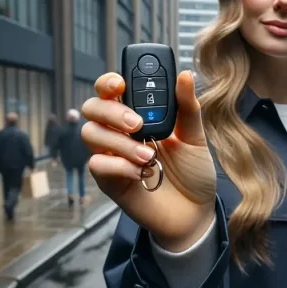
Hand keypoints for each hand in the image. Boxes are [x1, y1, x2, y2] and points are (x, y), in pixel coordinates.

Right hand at [81, 70, 216, 250]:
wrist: (196, 212)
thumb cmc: (193, 173)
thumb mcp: (195, 138)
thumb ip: (188, 108)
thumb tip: (185, 75)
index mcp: (137, 116)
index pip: (110, 90)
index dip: (108, 82)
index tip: (121, 83)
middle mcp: (119, 133)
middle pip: (92, 108)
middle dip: (111, 111)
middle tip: (136, 124)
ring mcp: (112, 157)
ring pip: (91, 134)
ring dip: (119, 142)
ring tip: (148, 156)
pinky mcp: (109, 181)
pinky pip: (97, 165)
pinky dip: (119, 166)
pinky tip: (140, 174)